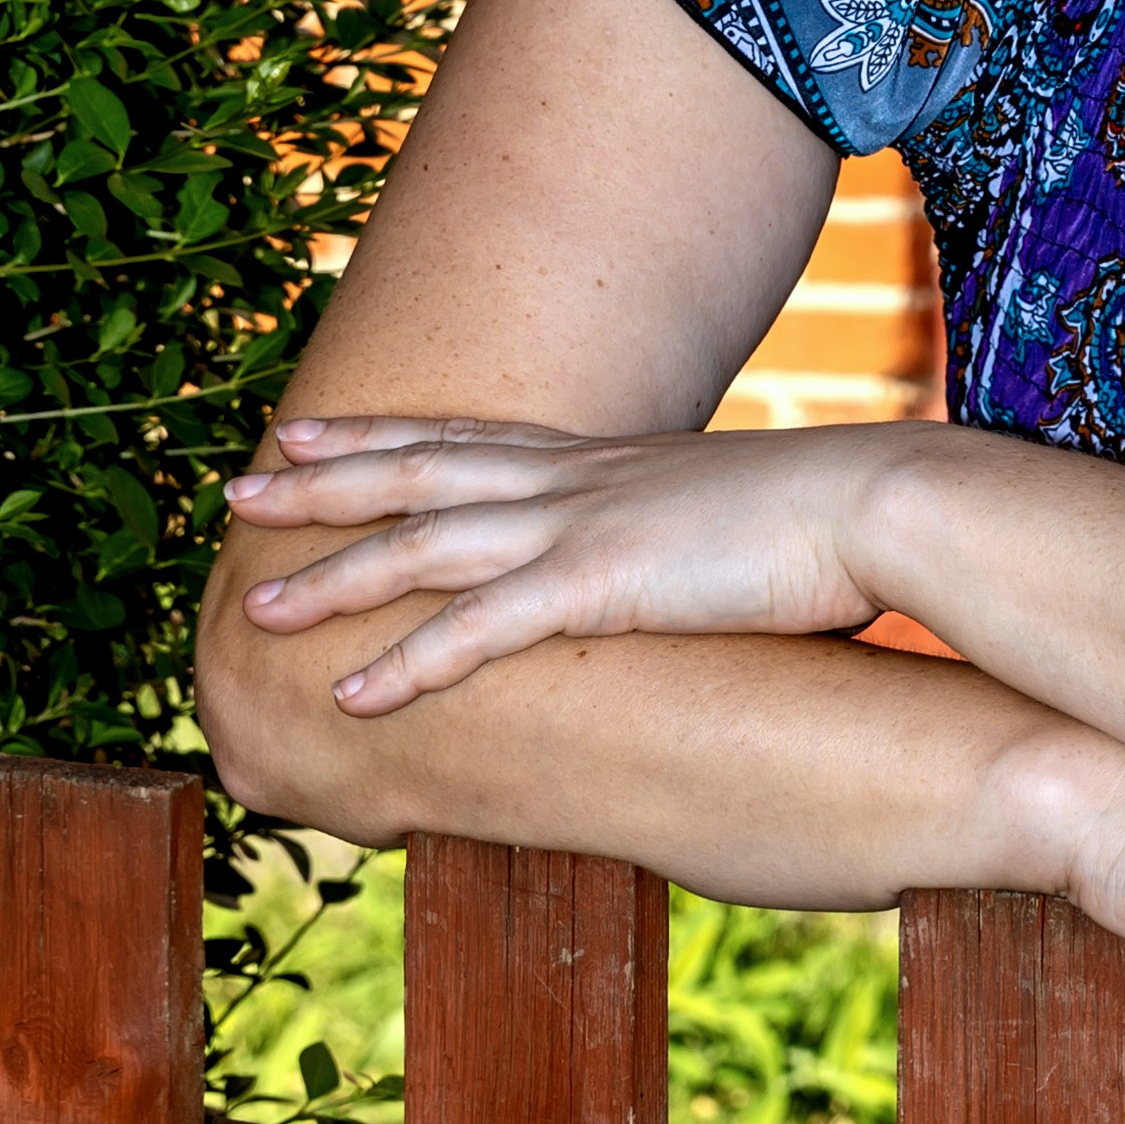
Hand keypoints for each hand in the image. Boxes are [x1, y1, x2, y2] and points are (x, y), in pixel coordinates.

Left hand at [223, 413, 896, 711]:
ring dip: (335, 574)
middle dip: (324, 479)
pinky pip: (481, 629)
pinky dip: (407, 661)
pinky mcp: (603, 583)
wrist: (884, 501)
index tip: (309, 430)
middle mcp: (579, 479)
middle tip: (240, 483)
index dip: (383, 434)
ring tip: (255, 607)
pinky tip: (348, 693)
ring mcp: (584, 526)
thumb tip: (688, 559)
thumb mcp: (737, 518)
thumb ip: (690, 537)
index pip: (470, 436)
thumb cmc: (835, 517)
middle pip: (422, 469)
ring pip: (425, 543)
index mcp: (607, 461)